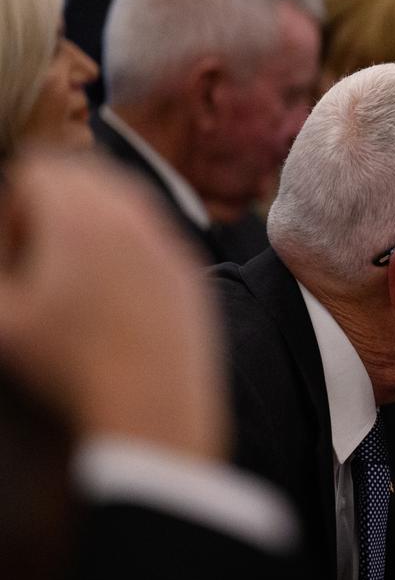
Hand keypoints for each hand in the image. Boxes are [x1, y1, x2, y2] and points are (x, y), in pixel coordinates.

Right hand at [0, 151, 226, 460]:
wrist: (153, 411)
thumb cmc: (66, 369)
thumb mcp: (3, 322)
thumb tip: (8, 257)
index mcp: (80, 216)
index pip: (38, 168)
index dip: (13, 204)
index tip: (11, 251)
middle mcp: (132, 217)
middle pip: (83, 175)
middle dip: (52, 200)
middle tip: (35, 253)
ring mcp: (169, 242)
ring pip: (124, 201)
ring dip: (91, 220)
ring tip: (70, 274)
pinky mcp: (191, 273)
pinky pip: (154, 235)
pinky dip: (127, 247)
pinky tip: (111, 296)